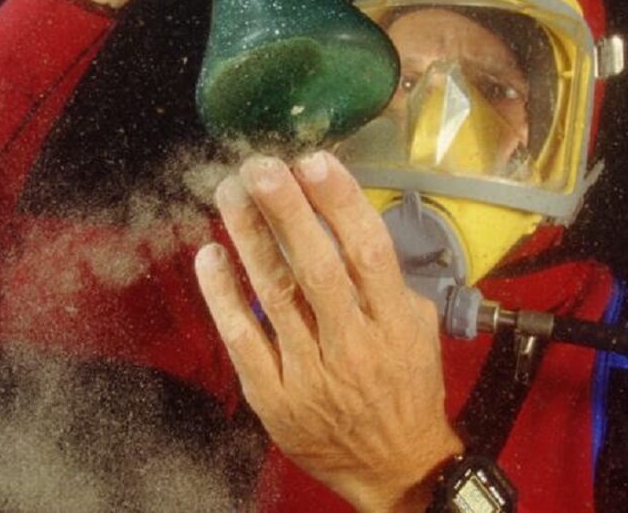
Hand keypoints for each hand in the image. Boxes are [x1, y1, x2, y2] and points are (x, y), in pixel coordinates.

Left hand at [195, 152, 462, 511]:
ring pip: (274, 295)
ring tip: (230, 193)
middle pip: (316, 267)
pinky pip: (242, 338)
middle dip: (286, 211)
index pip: (367, 251)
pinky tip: (210, 256)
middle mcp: (353, 345)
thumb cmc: (405, 387)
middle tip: (260, 166)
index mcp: (393, 323)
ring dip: (249, 238)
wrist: (393, 466)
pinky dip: (222, 296)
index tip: (313, 161)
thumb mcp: (418, 328)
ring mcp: (309, 373)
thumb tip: (349, 219)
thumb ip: (387, 278)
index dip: (339, 202)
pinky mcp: (274, 396)